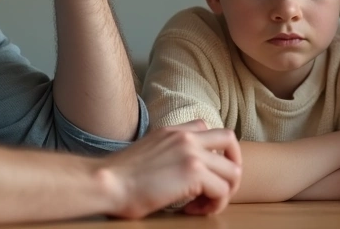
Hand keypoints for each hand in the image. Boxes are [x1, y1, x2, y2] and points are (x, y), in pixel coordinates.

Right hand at [99, 121, 241, 217]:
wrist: (106, 183)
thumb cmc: (119, 177)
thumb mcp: (147, 151)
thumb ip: (168, 152)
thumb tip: (180, 171)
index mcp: (174, 130)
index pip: (207, 128)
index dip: (212, 153)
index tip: (202, 174)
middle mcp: (186, 136)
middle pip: (230, 141)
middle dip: (230, 166)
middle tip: (217, 188)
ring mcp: (192, 152)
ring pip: (232, 170)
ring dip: (223, 191)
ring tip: (202, 205)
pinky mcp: (194, 172)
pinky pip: (222, 190)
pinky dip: (213, 204)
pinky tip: (192, 210)